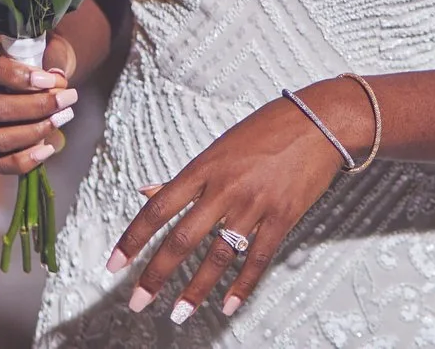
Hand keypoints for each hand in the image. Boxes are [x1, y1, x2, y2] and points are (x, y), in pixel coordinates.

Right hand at [0, 34, 82, 175]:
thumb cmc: (49, 59)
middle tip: (69, 97)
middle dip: (38, 105)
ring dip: (36, 130)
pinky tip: (50, 147)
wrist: (53, 77)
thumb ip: (54, 59)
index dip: (21, 77)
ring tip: (64, 117)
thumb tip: (55, 76)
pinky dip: (26, 159)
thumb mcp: (53, 50)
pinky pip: (1, 163)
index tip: (52, 80)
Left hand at [109, 88, 347, 322]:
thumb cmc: (267, 129)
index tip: (114, 266)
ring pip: (217, 256)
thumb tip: (145, 191)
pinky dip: (241, 286)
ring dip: (195, 289)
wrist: (320, 121)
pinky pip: (257, 259)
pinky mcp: (283, 217)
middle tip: (137, 302)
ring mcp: (254, 205)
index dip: (133, 239)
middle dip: (156, 275)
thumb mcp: (220, 146)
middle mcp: (224, 189)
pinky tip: (227, 306)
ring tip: (178, 314)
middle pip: (182, 239)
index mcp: (204, 168)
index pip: (159, 208)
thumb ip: (185, 176)